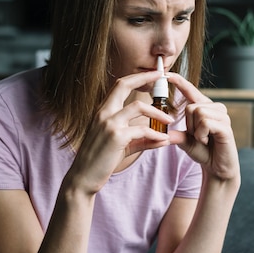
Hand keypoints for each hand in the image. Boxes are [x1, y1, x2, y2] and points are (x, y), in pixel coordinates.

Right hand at [68, 71, 171, 194]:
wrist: (83, 177)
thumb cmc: (100, 160)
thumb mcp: (121, 145)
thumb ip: (141, 138)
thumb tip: (162, 137)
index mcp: (103, 111)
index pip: (120, 85)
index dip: (137, 77)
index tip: (153, 75)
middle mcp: (104, 113)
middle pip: (124, 85)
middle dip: (145, 78)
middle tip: (162, 77)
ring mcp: (109, 124)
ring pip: (138, 106)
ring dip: (157, 113)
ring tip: (170, 121)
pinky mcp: (116, 137)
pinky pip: (142, 130)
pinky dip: (156, 135)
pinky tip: (164, 141)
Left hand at [166, 73, 238, 181]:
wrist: (217, 168)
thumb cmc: (203, 151)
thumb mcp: (185, 141)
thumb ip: (174, 133)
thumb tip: (160, 130)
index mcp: (204, 108)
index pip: (191, 90)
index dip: (179, 81)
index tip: (167, 74)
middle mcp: (215, 108)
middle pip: (190, 106)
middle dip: (188, 124)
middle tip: (198, 136)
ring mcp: (222, 116)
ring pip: (197, 112)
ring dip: (195, 130)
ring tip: (203, 138)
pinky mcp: (226, 126)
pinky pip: (205, 122)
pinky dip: (201, 134)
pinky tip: (207, 141)